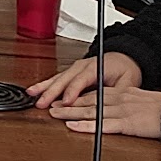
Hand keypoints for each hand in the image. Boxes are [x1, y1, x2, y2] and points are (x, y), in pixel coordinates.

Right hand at [26, 51, 142, 107]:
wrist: (123, 58)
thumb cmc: (125, 69)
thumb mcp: (128, 81)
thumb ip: (119, 91)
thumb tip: (112, 100)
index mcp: (96, 67)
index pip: (82, 80)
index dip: (72, 91)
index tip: (66, 102)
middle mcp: (83, 66)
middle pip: (65, 79)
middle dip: (52, 91)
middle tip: (42, 103)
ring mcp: (75, 68)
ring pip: (58, 77)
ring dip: (44, 86)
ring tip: (31, 94)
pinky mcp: (72, 73)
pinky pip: (57, 78)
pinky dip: (45, 84)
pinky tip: (34, 90)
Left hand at [47, 84, 160, 137]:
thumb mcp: (142, 101)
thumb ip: (128, 103)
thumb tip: (119, 108)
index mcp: (122, 94)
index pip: (94, 95)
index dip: (77, 97)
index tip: (63, 99)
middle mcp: (118, 99)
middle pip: (88, 102)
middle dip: (68, 104)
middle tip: (51, 106)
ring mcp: (121, 110)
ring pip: (90, 112)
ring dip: (70, 113)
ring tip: (55, 114)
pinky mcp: (126, 123)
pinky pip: (101, 125)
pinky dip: (85, 126)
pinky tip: (73, 127)